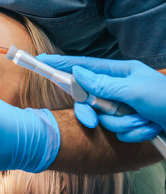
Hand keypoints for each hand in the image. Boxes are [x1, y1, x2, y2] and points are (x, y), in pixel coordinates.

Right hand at [37, 54, 164, 141]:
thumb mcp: (134, 90)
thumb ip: (102, 84)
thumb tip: (77, 73)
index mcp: (120, 73)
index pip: (85, 67)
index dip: (62, 64)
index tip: (43, 61)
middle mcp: (120, 89)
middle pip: (90, 98)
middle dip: (97, 112)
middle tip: (93, 118)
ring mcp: (126, 107)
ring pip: (105, 119)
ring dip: (125, 124)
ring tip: (145, 121)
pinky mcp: (131, 123)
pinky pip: (119, 131)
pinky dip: (134, 132)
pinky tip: (150, 128)